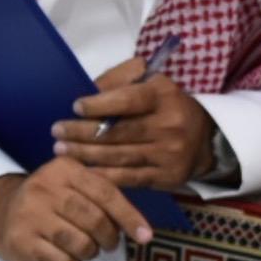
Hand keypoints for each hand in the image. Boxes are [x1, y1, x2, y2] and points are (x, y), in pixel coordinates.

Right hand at [0, 156, 151, 260]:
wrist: (1, 210)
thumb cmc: (51, 199)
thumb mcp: (73, 184)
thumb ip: (104, 196)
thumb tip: (140, 228)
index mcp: (65, 168)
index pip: (106, 192)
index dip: (129, 216)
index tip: (146, 237)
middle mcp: (46, 187)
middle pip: (95, 221)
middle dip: (109, 239)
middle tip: (107, 243)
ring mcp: (31, 214)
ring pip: (81, 244)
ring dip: (89, 253)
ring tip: (83, 247)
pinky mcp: (22, 241)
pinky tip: (64, 254)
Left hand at [54, 58, 214, 190]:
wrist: (204, 139)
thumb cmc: (166, 105)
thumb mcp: (151, 82)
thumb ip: (121, 80)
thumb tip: (89, 88)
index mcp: (163, 95)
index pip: (128, 100)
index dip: (100, 104)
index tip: (75, 106)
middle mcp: (168, 124)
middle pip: (118, 132)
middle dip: (82, 133)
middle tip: (57, 131)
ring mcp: (168, 154)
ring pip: (119, 157)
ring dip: (86, 155)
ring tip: (61, 151)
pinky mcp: (166, 177)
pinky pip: (129, 179)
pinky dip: (104, 177)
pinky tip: (84, 173)